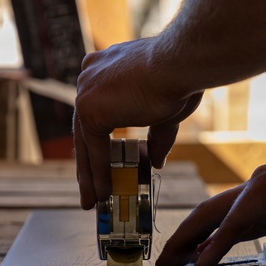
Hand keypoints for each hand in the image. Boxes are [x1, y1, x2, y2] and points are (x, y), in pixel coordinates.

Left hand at [74, 38, 202, 208]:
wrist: (179, 65)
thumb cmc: (180, 79)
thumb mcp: (165, 114)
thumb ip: (155, 138)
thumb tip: (154, 162)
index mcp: (105, 69)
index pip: (96, 114)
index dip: (97, 143)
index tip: (98, 164)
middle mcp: (90, 76)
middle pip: (85, 130)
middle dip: (88, 164)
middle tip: (91, 190)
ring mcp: (86, 91)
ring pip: (86, 142)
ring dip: (89, 175)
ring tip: (94, 200)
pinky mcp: (89, 108)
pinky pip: (94, 149)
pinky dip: (99, 172)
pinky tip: (104, 192)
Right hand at [155, 148, 265, 265]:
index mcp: (262, 186)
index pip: (230, 222)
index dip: (211, 248)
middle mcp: (254, 188)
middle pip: (209, 214)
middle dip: (183, 239)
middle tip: (162, 264)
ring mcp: (259, 198)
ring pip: (217, 219)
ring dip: (195, 240)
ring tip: (174, 263)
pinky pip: (235, 225)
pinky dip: (217, 240)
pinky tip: (204, 256)